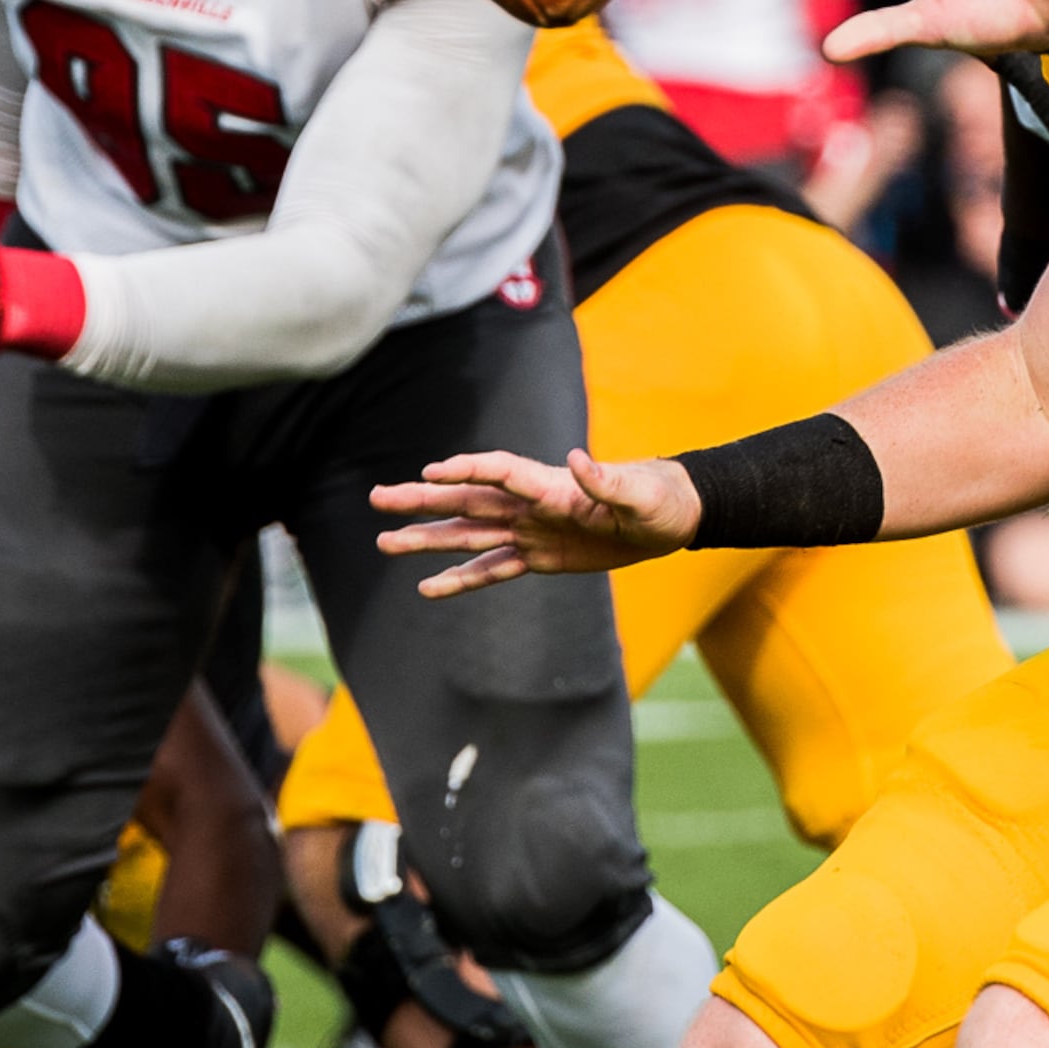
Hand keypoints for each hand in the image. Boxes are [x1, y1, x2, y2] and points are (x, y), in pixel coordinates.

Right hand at [371, 448, 701, 598]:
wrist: (669, 518)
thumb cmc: (657, 499)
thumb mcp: (639, 495)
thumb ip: (607, 481)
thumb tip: (578, 459)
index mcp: (553, 486)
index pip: (500, 472)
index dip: (467, 470)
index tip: (430, 472)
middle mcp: (531, 506)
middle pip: (467, 500)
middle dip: (423, 500)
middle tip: (378, 497)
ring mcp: (531, 531)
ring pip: (469, 535)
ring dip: (428, 539)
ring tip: (384, 541)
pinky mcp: (539, 557)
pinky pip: (492, 569)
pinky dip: (461, 579)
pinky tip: (427, 588)